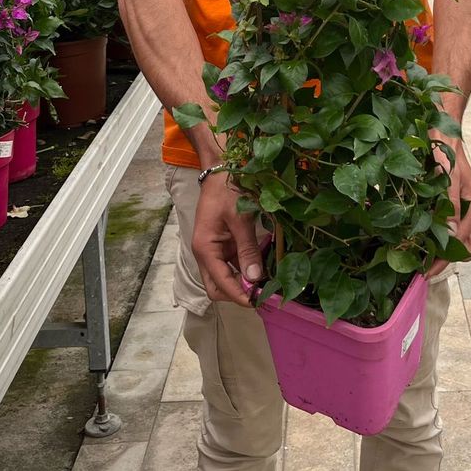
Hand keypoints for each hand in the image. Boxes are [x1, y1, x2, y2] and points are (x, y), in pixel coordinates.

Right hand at [191, 171, 263, 306]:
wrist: (220, 169)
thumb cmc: (228, 190)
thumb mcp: (240, 219)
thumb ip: (247, 250)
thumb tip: (254, 279)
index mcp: (205, 249)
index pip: (220, 284)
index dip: (239, 295)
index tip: (259, 301)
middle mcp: (205, 254)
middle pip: (216, 287)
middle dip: (236, 294)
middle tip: (261, 294)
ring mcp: (213, 250)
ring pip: (223, 278)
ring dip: (241, 283)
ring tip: (265, 284)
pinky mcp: (221, 244)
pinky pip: (230, 264)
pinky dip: (243, 270)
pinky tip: (261, 268)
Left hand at [428, 136, 470, 276]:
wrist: (446, 135)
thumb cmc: (447, 153)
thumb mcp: (448, 177)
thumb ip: (451, 204)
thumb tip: (450, 233)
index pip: (460, 245)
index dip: (443, 260)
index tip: (426, 272)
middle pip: (464, 248)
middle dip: (445, 261)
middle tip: (423, 271)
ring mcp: (468, 210)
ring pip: (460, 241)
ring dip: (444, 252)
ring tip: (423, 260)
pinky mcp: (459, 206)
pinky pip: (454, 230)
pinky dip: (443, 240)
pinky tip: (426, 241)